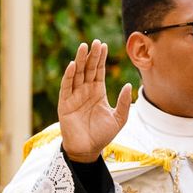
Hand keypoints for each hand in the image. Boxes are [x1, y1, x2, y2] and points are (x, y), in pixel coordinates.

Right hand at [58, 40, 133, 163]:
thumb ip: (123, 102)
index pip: (98, 71)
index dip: (101, 58)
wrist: (88, 150)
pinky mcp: (65, 104)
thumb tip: (128, 84)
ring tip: (84, 47)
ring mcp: (74, 96)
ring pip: (77, 74)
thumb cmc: (102, 135)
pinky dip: (69, 76)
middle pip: (88, 69)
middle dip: (92, 55)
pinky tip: (73, 65)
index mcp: (97, 92)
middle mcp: (85, 91)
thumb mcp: (118, 119)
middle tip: (95, 42)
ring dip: (80, 60)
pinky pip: (66, 87)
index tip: (104, 45)